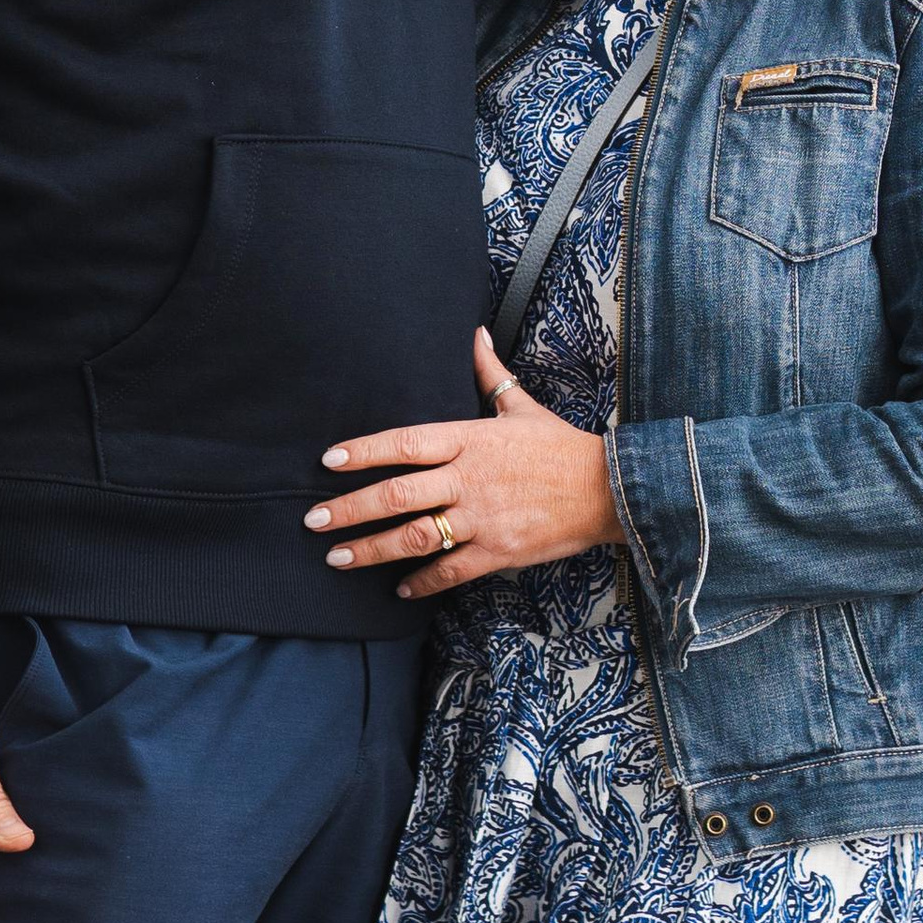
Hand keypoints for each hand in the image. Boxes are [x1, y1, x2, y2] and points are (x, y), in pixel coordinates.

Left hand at [305, 327, 619, 598]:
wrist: (609, 489)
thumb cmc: (561, 447)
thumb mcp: (523, 406)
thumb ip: (490, 373)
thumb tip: (473, 334)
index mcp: (471, 439)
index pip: (405, 442)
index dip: (363, 451)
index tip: (329, 462)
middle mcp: (470, 478)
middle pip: (397, 494)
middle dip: (349, 510)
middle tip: (313, 521)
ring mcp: (483, 517)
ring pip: (415, 537)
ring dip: (372, 549)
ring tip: (338, 559)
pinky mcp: (499, 551)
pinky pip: (451, 571)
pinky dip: (422, 581)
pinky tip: (399, 588)